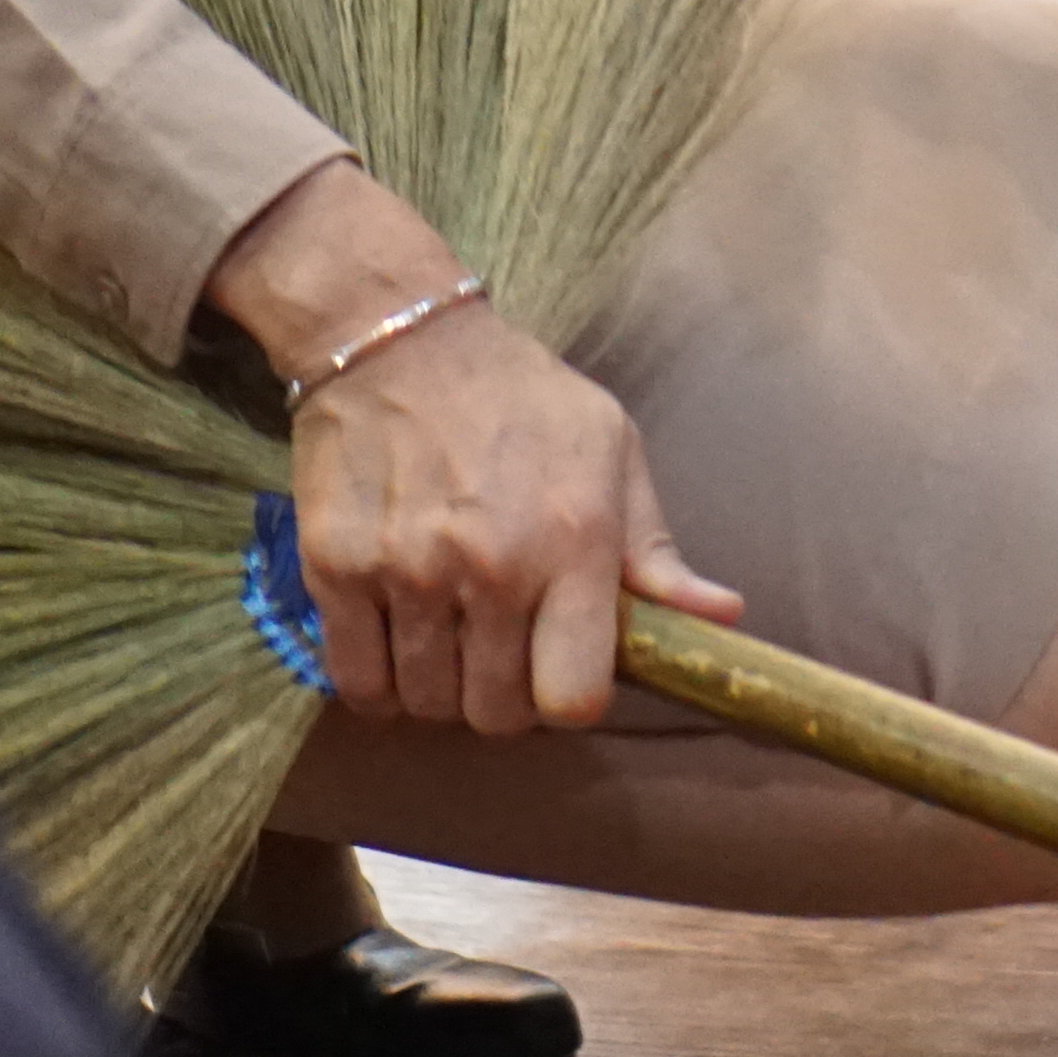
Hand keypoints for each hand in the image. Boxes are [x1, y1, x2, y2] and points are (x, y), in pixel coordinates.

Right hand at [214, 163, 731, 735]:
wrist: (401, 344)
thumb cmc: (524, 399)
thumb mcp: (613, 453)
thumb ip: (657, 551)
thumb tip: (720, 617)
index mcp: (574, 541)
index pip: (574, 694)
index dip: (572, 700)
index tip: (566, 674)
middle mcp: (491, 567)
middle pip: (496, 712)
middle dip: (508, 699)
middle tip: (506, 654)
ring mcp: (408, 574)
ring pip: (427, 702)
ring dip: (443, 688)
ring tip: (455, 639)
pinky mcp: (337, 572)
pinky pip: (357, 680)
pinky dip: (379, 681)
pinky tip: (400, 641)